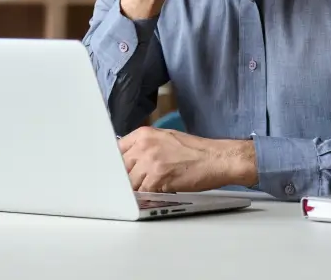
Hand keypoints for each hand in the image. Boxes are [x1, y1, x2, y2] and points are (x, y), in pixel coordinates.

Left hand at [118, 126, 255, 193]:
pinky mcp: (158, 178)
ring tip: (147, 190)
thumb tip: (128, 160)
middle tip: (131, 185)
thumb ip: (144, 146)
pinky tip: (154, 195)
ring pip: (129, 183)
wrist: (216, 158)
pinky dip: (146, 197)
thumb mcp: (165, 139)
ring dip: (135, 190)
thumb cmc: (195, 150)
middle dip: (124, 179)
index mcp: (144, 134)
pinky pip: (142, 192)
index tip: (115, 173)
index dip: (115, 164)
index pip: (116, 150)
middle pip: (120, 168)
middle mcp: (144, 146)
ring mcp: (150, 162)